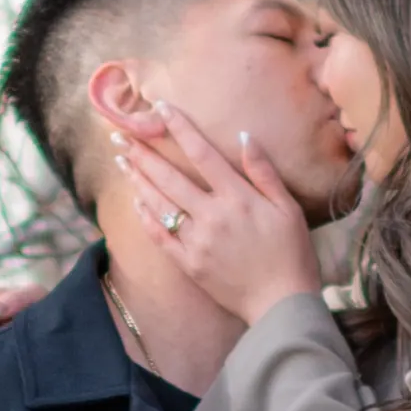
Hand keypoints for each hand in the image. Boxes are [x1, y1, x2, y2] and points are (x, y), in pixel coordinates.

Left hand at [108, 88, 323, 324]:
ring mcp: (196, 241)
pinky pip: (160, 236)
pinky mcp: (188, 263)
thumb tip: (245, 136)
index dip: (180, 128)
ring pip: (159, 203)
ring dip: (138, 180)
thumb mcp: (288, 207)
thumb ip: (263, 171)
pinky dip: (146, 217)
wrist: (281, 303)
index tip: (160, 108)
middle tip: (119, 135)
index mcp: (238, 198)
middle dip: (143, 153)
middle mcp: (212, 215)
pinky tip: (136, 201)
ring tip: (121, 161)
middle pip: (170, 177)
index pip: (202, 154)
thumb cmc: (292, 253)